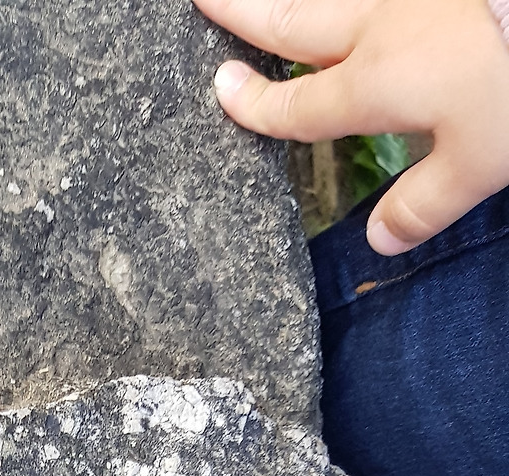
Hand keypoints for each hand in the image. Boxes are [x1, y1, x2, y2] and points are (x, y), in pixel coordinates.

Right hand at [190, 0, 508, 253]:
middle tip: (203, 0)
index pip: (298, 106)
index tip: (221, 91)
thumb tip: (378, 242)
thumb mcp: (480, 164)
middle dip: (242, 14)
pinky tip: (340, 0)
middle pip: (294, 23)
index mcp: (374, 86)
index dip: (256, 105)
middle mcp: (378, 28)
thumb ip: (424, 204)